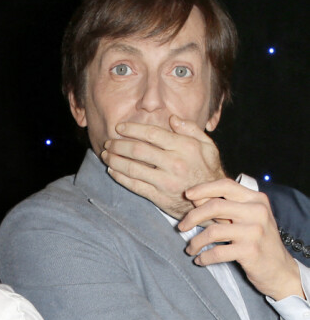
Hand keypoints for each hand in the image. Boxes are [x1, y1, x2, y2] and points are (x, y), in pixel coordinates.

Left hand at [100, 115, 225, 218]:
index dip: (132, 130)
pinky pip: (134, 186)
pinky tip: (112, 171)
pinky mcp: (159, 197)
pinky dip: (120, 177)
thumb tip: (172, 118)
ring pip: (133, 168)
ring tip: (105, 155)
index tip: (119, 128)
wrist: (214, 201)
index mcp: (184, 147)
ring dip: (115, 160)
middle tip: (108, 142)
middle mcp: (174, 163)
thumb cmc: (208, 170)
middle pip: (138, 150)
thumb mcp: (208, 146)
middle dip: (118, 145)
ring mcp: (165, 181)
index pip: (152, 134)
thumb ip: (191, 129)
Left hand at [178, 179, 302, 300]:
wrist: (280, 270)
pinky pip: (217, 252)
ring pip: (212, 231)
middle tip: (181, 227)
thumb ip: (224, 207)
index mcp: (256, 199)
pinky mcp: (250, 251)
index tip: (187, 195)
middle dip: (192, 217)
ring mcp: (255, 231)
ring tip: (190, 248)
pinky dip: (204, 257)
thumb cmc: (258, 241)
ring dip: (195, 242)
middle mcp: (257, 212)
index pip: (226, 185)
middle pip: (214, 206)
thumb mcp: (246, 218)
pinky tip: (200, 260)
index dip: (203, 188)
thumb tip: (194, 198)